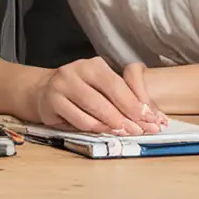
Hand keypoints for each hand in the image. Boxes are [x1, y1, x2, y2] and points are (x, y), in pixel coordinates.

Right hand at [35, 57, 166, 135]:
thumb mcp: (103, 88)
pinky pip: (79, 120)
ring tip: (125, 133)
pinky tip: (103, 131)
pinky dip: (95, 128)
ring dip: (113, 124)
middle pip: (108, 95)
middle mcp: (77, 70)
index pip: (119, 84)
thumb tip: (154, 116)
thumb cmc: (81, 91)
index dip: (137, 104)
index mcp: (94, 65)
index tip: (152, 120)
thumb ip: (127, 99)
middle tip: (141, 130)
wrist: (44, 91)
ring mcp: (62, 85)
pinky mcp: (52, 101)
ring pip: (94, 109)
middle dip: (128, 116)